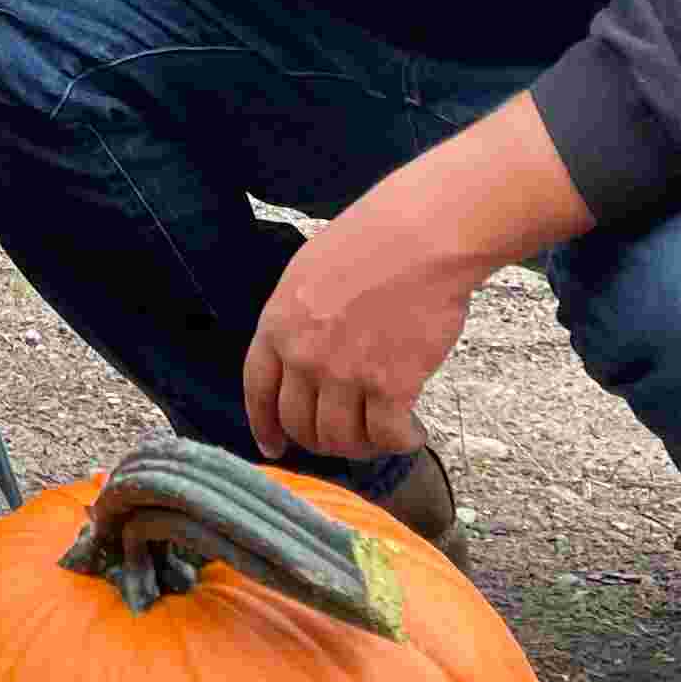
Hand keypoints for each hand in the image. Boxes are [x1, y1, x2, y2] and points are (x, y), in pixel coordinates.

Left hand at [238, 92, 593, 463]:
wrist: (422, 236)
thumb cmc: (373, 242)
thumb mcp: (307, 273)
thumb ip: (296, 319)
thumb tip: (301, 358)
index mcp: (277, 324)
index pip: (257, 392)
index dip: (265, 426)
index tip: (274, 446)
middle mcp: (303, 356)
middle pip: (300, 424)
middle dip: (322, 440)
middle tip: (348, 435)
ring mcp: (344, 374)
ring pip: (341, 439)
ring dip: (363, 446)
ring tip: (382, 433)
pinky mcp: (390, 385)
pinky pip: (386, 436)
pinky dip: (400, 442)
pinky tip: (412, 433)